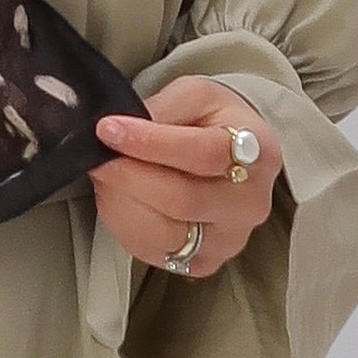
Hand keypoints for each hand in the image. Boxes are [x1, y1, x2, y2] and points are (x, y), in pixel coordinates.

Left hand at [90, 77, 283, 277]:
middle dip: (128, 176)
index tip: (109, 129)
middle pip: (182, 199)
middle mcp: (250, 203)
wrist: (233, 157)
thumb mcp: (196, 94)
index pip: (203, 154)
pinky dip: (125, 225)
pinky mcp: (206, 262)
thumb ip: (165, 107)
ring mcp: (230, 239)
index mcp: (258, 152)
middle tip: (99, 155)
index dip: (150, 143)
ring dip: (121, 202)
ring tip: (105, 175)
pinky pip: (155, 253)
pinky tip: (118, 198)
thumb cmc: (214, 122)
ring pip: (165, 233)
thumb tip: (125, 127)